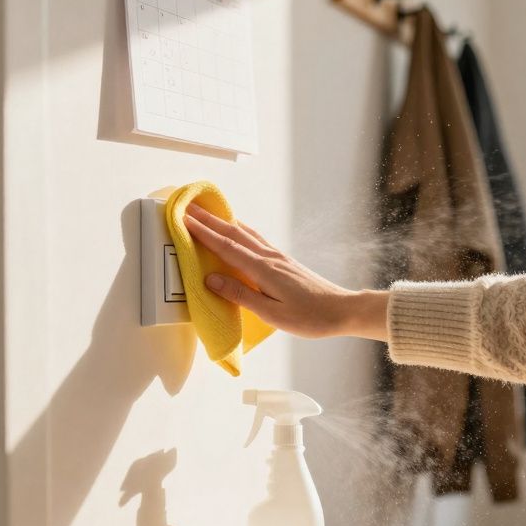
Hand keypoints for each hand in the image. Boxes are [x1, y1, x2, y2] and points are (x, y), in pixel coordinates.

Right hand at [182, 204, 389, 340]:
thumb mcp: (272, 313)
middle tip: (188, 207)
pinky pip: (256, 239)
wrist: (341, 310)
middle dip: (210, 220)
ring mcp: (278, 257)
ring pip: (245, 233)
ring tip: (207, 213)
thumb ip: (240, 295)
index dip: (204, 233)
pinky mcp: (284, 261)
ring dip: (224, 222)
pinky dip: (241, 230)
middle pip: (234, 233)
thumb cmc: (308, 317)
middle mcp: (269, 257)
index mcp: (263, 270)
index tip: (184, 220)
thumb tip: (211, 280)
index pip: (227, 247)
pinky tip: (238, 229)